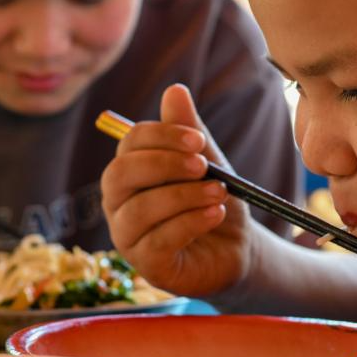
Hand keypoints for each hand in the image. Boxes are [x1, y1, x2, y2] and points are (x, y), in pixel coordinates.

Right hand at [101, 84, 252, 296]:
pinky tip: (216, 214)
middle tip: (203, 164)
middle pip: (120, 175)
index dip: (161, 137)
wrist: (238, 248)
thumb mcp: (207, 162)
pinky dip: (190, 222)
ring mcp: (128, 238)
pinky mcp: (147, 266)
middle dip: (164, 164)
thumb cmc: (213, 200)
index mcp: (129, 173)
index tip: (198, 140)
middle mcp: (118, 205)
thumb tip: (175, 90)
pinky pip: (157, 241)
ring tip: (219, 192)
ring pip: (140, 209)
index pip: (128, 145)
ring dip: (183, 196)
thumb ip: (189, 131)